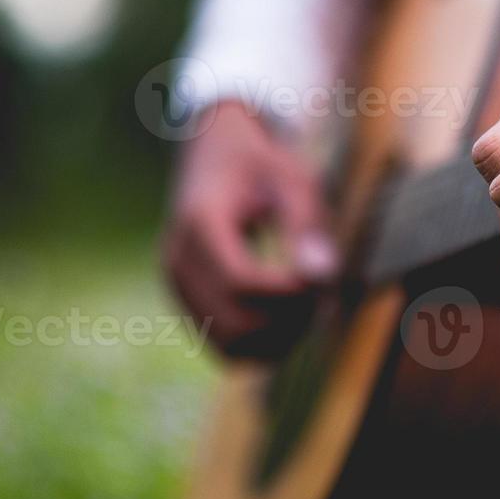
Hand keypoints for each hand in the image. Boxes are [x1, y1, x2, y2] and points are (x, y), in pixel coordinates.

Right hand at [163, 100, 337, 356]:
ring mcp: (176, 285)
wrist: (212, 154)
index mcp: (200, 222)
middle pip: (234, 323)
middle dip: (287, 320)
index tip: (323, 281)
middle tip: (322, 293)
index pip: (240, 282)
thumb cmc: (258, 163)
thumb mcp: (291, 178)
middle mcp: (178, 259)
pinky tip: (288, 312)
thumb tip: (321, 275)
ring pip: (229, 345)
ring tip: (308, 305)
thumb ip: (306, 224)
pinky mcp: (185, 301)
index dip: (287, 293)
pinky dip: (260, 341)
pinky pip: (223, 343)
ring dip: (276, 339)